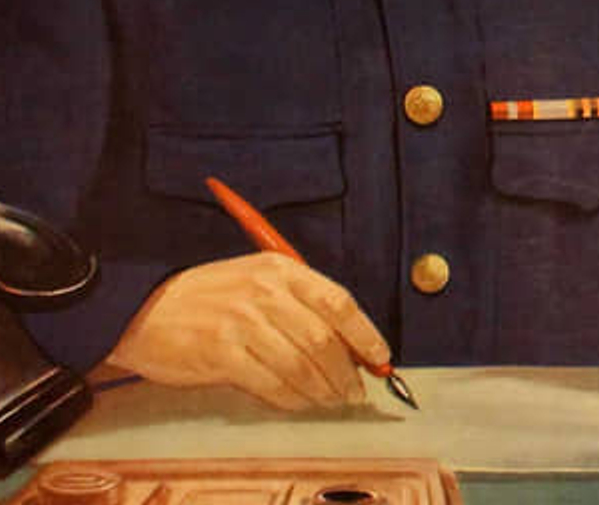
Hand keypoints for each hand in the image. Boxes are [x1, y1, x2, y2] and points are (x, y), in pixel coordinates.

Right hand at [105, 252, 388, 410]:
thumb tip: (347, 347)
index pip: (339, 303)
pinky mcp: (221, 353)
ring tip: (329, 401)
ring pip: (301, 366)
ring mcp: (243, 322)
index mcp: (281, 269)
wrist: (142, 309)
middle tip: (354, 392)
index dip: (366, 335)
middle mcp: (265, 292)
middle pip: (324, 340)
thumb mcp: (256, 283)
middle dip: (346, 373)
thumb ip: (299, 307)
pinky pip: (271, 384)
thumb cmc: (207, 299)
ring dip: (322, 390)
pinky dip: (291, 399)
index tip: (380, 358)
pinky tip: (298, 403)